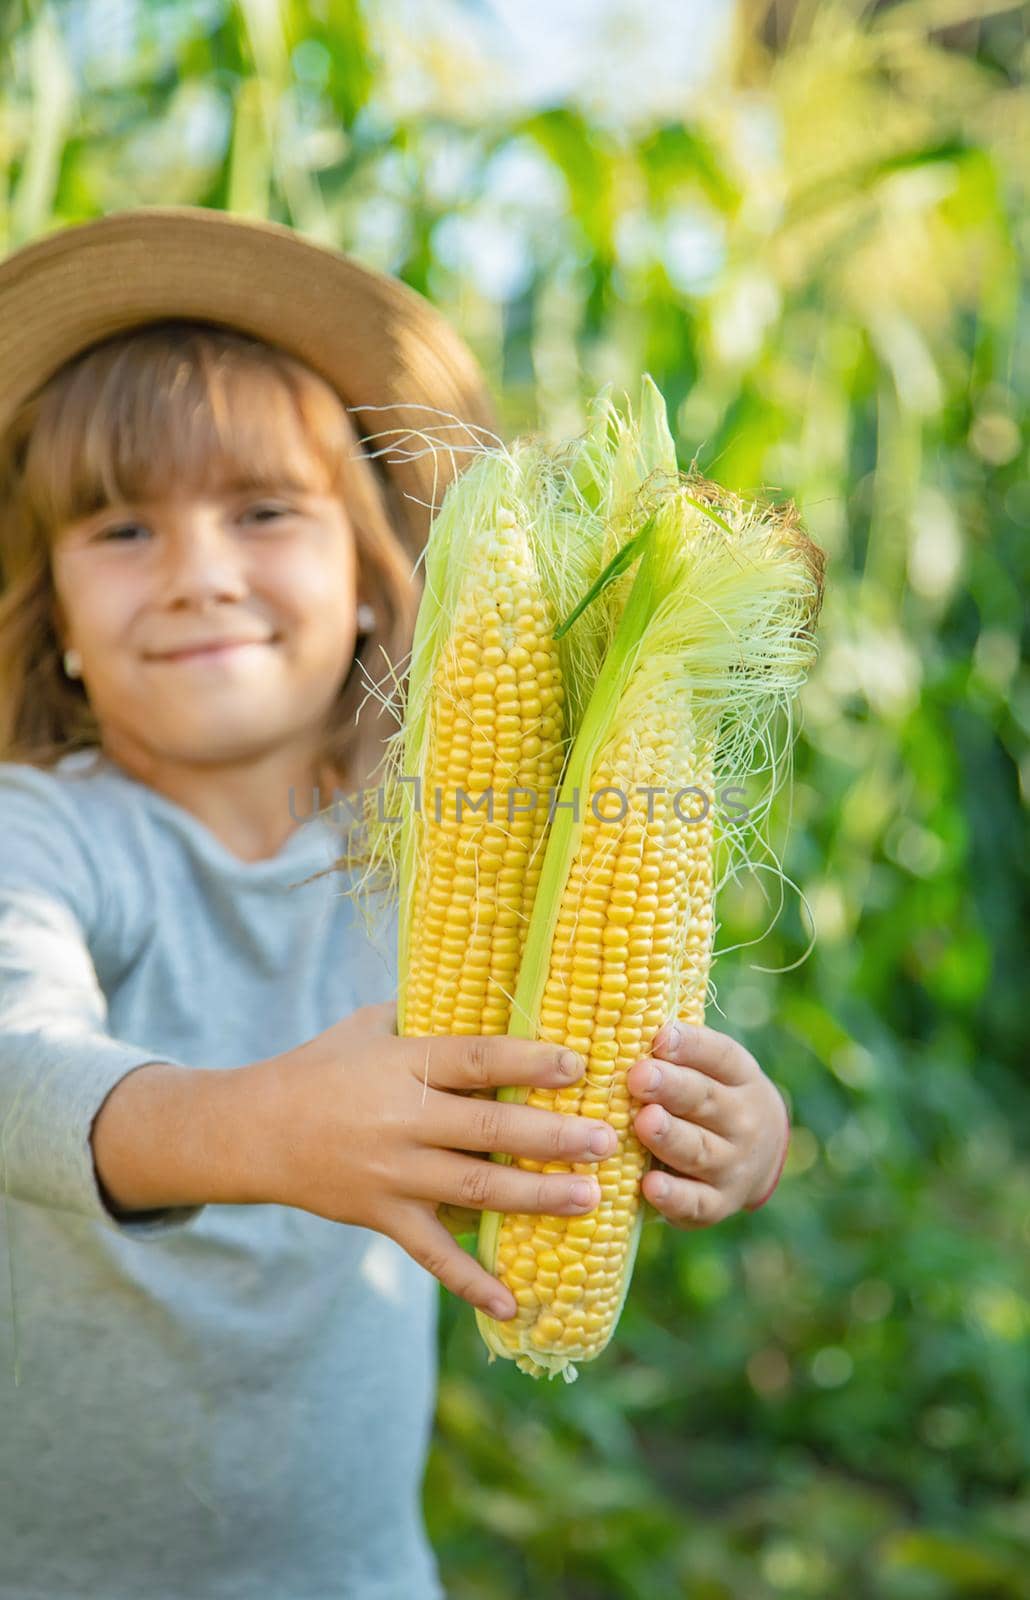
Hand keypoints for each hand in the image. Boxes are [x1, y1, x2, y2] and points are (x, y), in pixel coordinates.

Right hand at [247, 1002, 616, 1320]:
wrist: (252, 1130)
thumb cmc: (320, 1067)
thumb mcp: (367, 1026)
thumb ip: (424, 1015)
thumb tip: (489, 990)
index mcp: (402, 1063)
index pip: (476, 1059)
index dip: (530, 1062)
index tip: (580, 1065)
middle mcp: (401, 1119)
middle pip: (488, 1128)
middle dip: (552, 1137)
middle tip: (605, 1141)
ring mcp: (391, 1173)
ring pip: (474, 1189)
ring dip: (536, 1197)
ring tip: (589, 1199)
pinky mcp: (380, 1216)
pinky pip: (432, 1255)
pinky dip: (471, 1282)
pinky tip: (513, 1304)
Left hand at [626, 1019, 790, 1228]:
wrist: (760, 1157)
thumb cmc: (711, 1096)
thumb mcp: (710, 1069)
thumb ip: (674, 1051)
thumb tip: (614, 1013)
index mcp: (740, 1076)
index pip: (720, 1056)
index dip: (691, 1046)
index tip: (660, 1037)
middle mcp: (742, 1119)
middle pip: (706, 1100)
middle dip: (672, 1089)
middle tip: (639, 1077)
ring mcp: (733, 1164)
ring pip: (699, 1150)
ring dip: (670, 1137)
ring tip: (645, 1123)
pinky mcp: (718, 1203)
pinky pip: (695, 1202)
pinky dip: (674, 1196)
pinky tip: (649, 1186)